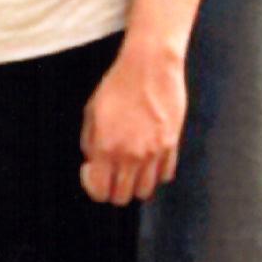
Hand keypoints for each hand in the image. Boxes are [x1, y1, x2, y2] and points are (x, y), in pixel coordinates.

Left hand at [79, 42, 186, 205]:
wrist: (150, 65)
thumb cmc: (118, 83)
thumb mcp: (92, 109)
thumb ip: (89, 140)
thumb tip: (93, 160)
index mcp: (106, 146)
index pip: (99, 192)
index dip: (93, 186)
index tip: (92, 172)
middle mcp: (130, 155)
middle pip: (122, 197)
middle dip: (113, 188)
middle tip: (111, 171)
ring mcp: (154, 153)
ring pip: (145, 191)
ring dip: (135, 183)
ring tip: (130, 166)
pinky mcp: (172, 146)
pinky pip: (164, 175)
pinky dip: (155, 172)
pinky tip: (149, 157)